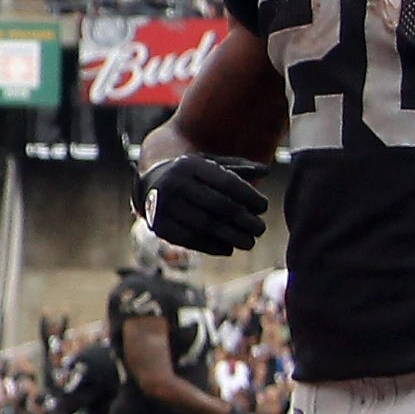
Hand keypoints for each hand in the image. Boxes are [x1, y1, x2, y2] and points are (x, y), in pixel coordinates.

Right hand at [136, 153, 268, 256]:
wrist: (149, 185)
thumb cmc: (190, 175)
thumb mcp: (209, 164)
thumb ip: (238, 168)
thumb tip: (266, 171)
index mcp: (190, 164)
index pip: (226, 182)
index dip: (249, 196)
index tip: (264, 207)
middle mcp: (174, 183)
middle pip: (218, 205)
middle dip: (244, 220)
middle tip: (260, 229)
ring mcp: (164, 206)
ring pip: (206, 225)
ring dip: (232, 237)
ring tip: (249, 243)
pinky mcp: (159, 226)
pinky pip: (190, 240)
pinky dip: (212, 246)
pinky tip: (228, 249)